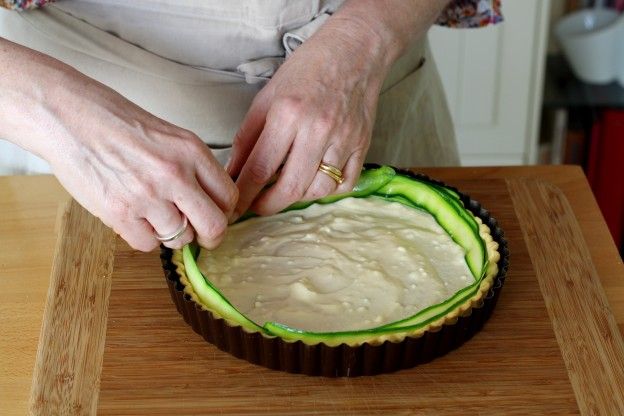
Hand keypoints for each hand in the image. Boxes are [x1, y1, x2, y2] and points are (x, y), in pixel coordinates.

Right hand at [44, 72, 236, 250]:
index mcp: (191, 151)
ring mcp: (147, 196)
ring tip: (154, 215)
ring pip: (179, 238)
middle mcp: (174, 175)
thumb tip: (209, 200)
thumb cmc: (116, 122)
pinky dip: (144, 237)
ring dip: (171, 233)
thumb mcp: (168, 135)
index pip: (228, 197)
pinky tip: (135, 218)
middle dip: (210, 236)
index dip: (224, 212)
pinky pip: (147, 245)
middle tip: (200, 234)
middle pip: (214, 227)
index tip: (215, 214)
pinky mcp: (119, 213)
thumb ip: (192, 167)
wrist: (68, 116)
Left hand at [227, 17, 389, 217]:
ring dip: (297, 197)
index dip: (244, 195)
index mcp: (287, 113)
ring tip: (285, 188)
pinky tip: (313, 181)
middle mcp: (317, 129)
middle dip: (268, 206)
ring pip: (318, 190)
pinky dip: (326, 191)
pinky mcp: (362, 145)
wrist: (354, 51)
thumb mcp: (267, 97)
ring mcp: (344, 139)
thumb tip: (233, 172)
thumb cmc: (307, 69)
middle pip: (290, 188)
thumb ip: (248, 137)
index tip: (234, 208)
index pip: (259, 168)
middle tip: (257, 207)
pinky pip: (344, 184)